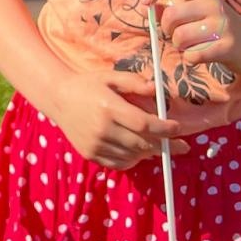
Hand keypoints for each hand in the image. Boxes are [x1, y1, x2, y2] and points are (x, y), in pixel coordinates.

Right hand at [48, 70, 188, 169]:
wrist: (58, 99)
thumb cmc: (88, 85)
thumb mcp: (110, 77)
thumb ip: (134, 82)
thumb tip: (156, 90)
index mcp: (109, 108)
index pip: (144, 124)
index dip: (165, 129)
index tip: (178, 128)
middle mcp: (102, 129)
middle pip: (142, 143)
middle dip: (166, 145)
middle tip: (181, 146)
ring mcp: (95, 144)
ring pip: (133, 155)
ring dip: (150, 151)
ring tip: (158, 145)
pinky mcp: (91, 155)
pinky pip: (120, 164)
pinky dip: (134, 159)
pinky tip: (138, 150)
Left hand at [153, 0, 240, 72]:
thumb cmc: (218, 27)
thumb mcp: (197, 12)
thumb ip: (171, 8)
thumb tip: (146, 7)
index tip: (145, 2)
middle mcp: (213, 3)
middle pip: (171, 15)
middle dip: (167, 29)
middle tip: (178, 35)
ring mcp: (222, 24)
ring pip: (180, 38)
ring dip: (180, 47)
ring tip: (194, 45)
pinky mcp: (228, 46)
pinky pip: (193, 55)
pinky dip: (190, 59)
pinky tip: (199, 56)